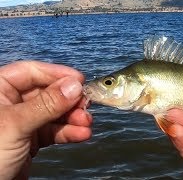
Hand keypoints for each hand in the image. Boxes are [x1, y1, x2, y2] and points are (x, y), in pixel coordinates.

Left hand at [0, 61, 91, 179]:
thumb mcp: (16, 125)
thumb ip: (46, 105)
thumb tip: (74, 86)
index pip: (31, 72)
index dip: (57, 74)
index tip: (79, 80)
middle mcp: (11, 103)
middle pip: (48, 93)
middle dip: (69, 101)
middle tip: (86, 105)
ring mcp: (23, 122)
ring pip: (54, 113)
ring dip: (73, 118)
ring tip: (87, 123)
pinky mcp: (31, 139)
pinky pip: (54, 131)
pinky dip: (68, 133)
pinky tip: (81, 135)